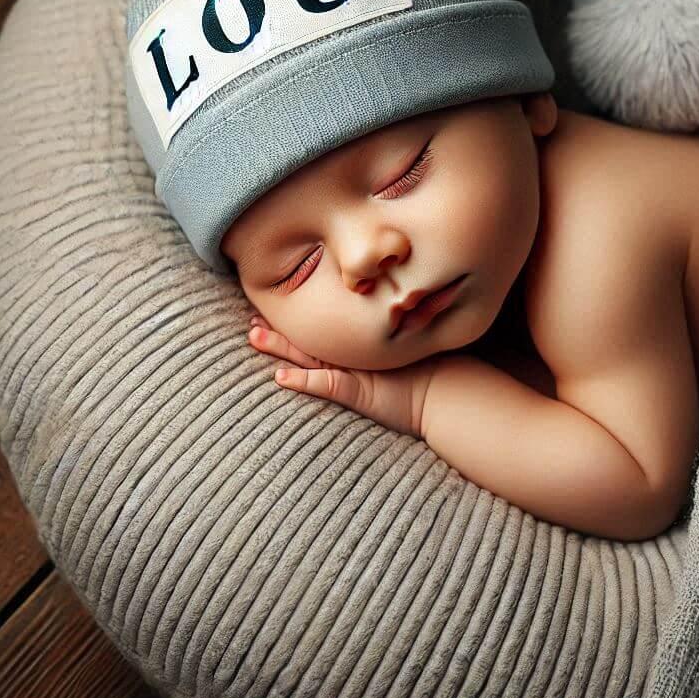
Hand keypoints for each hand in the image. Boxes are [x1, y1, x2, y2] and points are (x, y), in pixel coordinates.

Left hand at [246, 310, 434, 438]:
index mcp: (357, 346)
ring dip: (280, 347)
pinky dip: (302, 382)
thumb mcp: (403, 350)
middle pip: (307, 337)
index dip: (295, 318)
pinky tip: (280, 378)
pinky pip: (324, 385)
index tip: (271, 305)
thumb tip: (385, 308)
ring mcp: (352, 372)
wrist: (447, 391)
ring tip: (254, 337)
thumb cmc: (429, 371)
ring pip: (308, 356)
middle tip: (251, 315)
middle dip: (278, 326)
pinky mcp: (356, 391)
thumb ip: (389, 331)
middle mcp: (351, 355)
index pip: (319, 328)